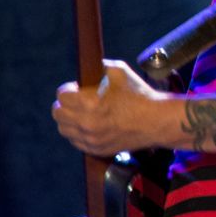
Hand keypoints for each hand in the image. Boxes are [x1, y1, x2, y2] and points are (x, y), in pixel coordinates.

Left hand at [53, 60, 168, 156]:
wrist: (158, 121)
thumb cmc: (140, 95)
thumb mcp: (120, 72)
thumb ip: (99, 67)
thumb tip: (89, 68)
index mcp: (89, 102)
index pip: (61, 95)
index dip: (69, 89)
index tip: (78, 88)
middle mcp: (86, 123)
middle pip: (57, 113)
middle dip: (65, 104)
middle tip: (77, 101)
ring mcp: (91, 138)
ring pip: (64, 129)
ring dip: (69, 119)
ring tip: (83, 114)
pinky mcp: (96, 149)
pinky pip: (75, 141)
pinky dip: (79, 133)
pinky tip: (91, 125)